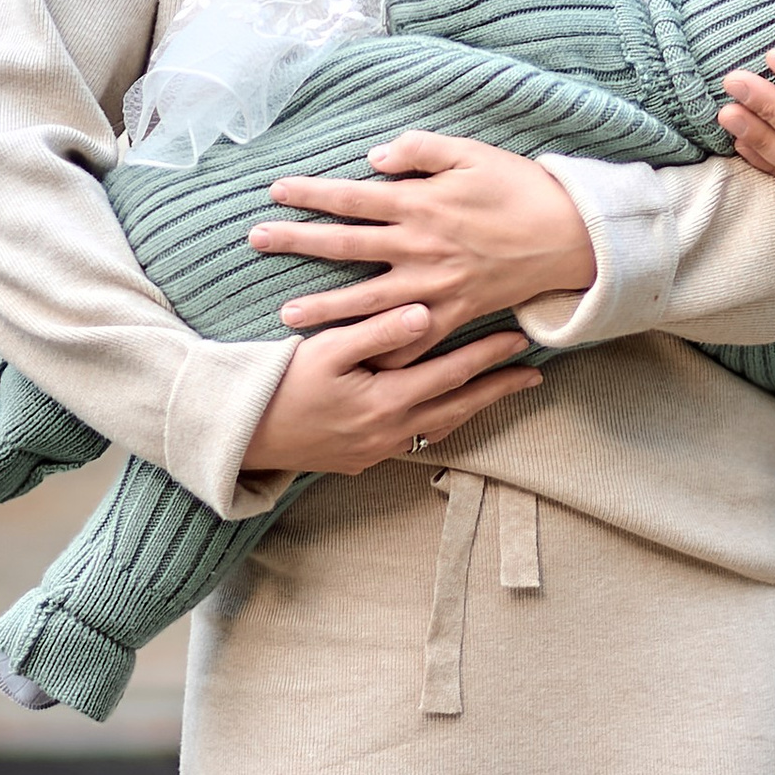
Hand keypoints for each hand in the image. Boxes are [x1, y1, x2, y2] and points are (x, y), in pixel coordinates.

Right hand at [241, 305, 542, 478]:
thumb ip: (377, 331)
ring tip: (499, 392)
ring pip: (441, 428)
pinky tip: (446, 412)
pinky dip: (441, 423)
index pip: (453, 373)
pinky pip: (416, 440)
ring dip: (472, 408)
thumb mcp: (325, 350)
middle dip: (498, 388)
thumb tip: (424, 313)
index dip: (490, 355)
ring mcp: (378, 452)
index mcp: (387, 401)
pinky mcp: (362, 460)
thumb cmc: (279, 384)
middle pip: (460, 406)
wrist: (241, 435)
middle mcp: (391, 432)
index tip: (520, 339)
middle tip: (533, 374)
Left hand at [250, 133, 597, 333]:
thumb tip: (372, 159)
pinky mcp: (455, 312)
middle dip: (298, 242)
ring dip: (326, 306)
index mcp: (420, 203)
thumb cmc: (518, 188)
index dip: (312, 193)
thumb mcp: (470, 153)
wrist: (566, 235)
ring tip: (288, 313)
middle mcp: (420, 246)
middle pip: (346, 245)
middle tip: (257, 241)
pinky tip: (356, 358)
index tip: (276, 191)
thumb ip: (419, 151)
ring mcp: (435, 284)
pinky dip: (385, 351)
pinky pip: (414, 338)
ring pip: (369, 299)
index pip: (353, 197)